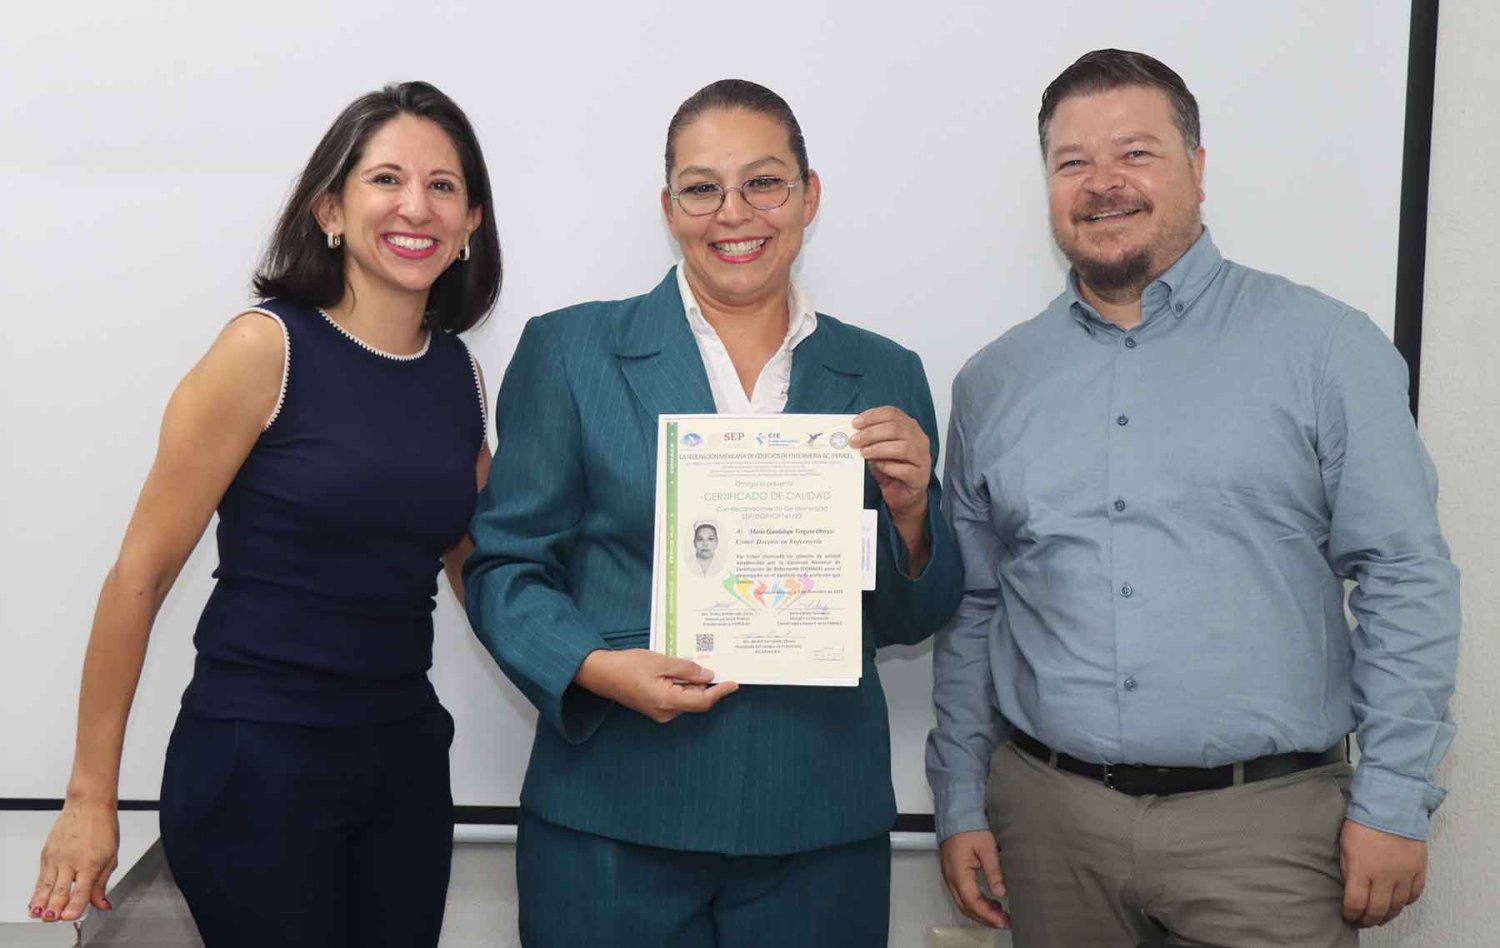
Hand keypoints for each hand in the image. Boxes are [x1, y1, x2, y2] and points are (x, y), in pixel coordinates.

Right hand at [31, 799, 118, 921]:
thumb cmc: (102, 827)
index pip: (81, 890)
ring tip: (39, 914)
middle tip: (52, 918)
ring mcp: (57, 857)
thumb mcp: (111, 856)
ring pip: (46, 885)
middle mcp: (71, 860)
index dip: (75, 906)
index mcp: (91, 862)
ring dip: (42, 902)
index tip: (70, 916)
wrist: (88, 804)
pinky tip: (36, 900)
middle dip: (55, 907)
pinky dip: (37, 890)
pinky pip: (41, 876)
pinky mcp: (47, 854)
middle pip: (60, 890)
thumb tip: (102, 903)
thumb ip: (102, 883)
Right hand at [574, 648, 737, 722]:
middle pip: (696, 701)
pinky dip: (683, 687)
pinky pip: (677, 699)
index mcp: (667, 701)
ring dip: (694, 685)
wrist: (600, 674)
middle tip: (717, 665)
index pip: (703, 701)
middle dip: (708, 685)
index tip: (733, 683)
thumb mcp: (660, 662)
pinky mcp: (655, 708)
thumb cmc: (628, 665)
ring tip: (695, 664)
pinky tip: (682, 672)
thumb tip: (708, 675)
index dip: (720, 692)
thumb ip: (686, 669)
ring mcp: (660, 713)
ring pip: (687, 699)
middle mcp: (666, 712)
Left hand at [850, 407, 930, 524]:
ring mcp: (922, 458)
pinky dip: (889, 467)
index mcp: (909, 428)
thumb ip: (870, 442)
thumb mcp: (878, 451)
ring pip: (903, 447)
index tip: (856, 423)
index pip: (892, 413)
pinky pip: (905, 469)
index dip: (872, 416)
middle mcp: (919, 440)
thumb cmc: (892, 470)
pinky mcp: (920, 476)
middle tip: (855, 440)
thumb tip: (855, 435)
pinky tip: (879, 467)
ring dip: (879, 449)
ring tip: (864, 453)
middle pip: (896, 428)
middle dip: (871, 433)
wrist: (903, 496)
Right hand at [939, 829, 1009, 928]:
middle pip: (966, 907)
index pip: (972, 901)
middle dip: (985, 918)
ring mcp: (950, 877)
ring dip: (980, 913)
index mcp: (958, 872)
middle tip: (1004, 922)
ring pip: (963, 904)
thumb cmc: (969, 828)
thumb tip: (1001, 892)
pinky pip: (962, 896)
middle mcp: (951, 878)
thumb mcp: (987, 847)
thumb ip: (994, 871)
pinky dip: (975, 904)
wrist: (956, 816)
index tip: (1002, 920)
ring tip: (999, 915)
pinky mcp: (953, 875)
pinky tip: (989, 903)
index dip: (987, 915)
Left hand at [1339, 819, 1426, 926]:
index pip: (1356, 903)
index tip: (1348, 916)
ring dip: (1388, 915)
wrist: (1390, 805)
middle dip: (1368, 920)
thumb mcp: (1344, 846)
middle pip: (1378, 910)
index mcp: (1362, 869)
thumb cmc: (1363, 823)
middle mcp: (1385, 876)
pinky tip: (1398, 903)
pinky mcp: (1418, 869)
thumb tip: (1350, 889)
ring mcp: (1404, 874)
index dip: (1351, 914)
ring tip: (1380, 917)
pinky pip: (1414, 894)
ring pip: (1398, 906)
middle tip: (1363, 922)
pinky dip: (1406, 902)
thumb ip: (1348, 870)